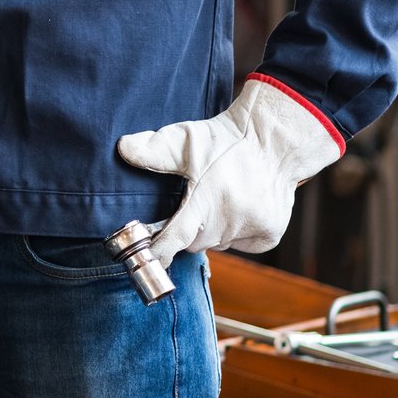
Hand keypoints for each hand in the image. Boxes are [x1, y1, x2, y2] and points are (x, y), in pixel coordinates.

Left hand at [115, 76, 343, 271]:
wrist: (275, 140)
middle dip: (189, 230)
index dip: (160, 251)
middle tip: (193, 207)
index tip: (150, 258)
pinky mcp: (271, 233)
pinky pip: (244, 244)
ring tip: (219, 201)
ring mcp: (253, 227)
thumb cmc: (226, 140)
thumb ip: (153, 150)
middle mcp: (231, 217)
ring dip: (213, 230)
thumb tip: (122, 149)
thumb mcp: (185, 139)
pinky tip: (241, 208)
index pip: (176, 236)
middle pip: (196, 242)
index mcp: (206, 198)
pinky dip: (238, 233)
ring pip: (219, 243)